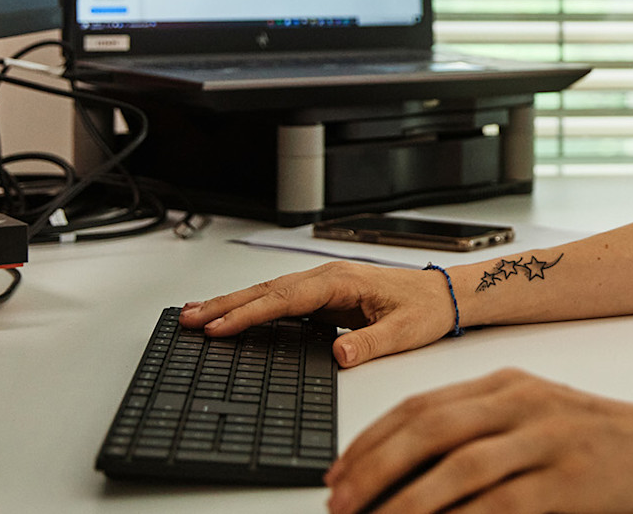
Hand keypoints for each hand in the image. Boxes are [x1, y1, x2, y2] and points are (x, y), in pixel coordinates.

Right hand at [179, 261, 454, 367]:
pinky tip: (233, 314)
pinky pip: (282, 301)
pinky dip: (253, 306)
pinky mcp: (325, 296)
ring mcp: (325, 285)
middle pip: (268, 291)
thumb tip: (339, 354)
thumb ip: (370, 344)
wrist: (445, 296)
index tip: (219, 327)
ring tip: (196, 315)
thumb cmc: (427, 309)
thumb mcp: (403, 332)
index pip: (285, 299)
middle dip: (226, 305)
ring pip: (270, 293)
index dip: (249, 313)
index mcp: (342, 281)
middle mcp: (328, 278)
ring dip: (234, 304)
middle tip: (187, 318)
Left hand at [326, 368, 632, 513]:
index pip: (420, 405)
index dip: (370, 440)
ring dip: (403, 500)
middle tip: (340, 501)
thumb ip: (476, 426)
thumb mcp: (533, 412)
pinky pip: (497, 504)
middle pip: (428, 430)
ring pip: (456, 468)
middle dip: (372, 468)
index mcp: (506, 383)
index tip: (338, 473)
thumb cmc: (595, 435)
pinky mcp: (565, 482)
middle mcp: (521, 404)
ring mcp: (545, 441)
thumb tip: (404, 464)